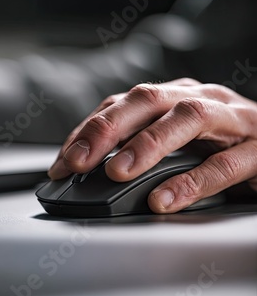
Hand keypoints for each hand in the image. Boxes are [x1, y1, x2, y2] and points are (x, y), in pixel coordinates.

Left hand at [48, 78, 256, 213]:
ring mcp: (233, 120)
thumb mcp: (177, 140)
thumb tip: (86, 169)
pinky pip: (225, 163)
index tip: (63, 161)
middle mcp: (201, 99)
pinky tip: (164, 199)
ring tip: (117, 172)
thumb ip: (139, 147)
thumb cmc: (224, 143)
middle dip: (107, 129)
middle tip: (78, 161)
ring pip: (186, 120)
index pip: (123, 103)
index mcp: (176, 97)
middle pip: (148, 100)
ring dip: (146, 145)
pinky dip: (191, 182)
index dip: (89, 129)